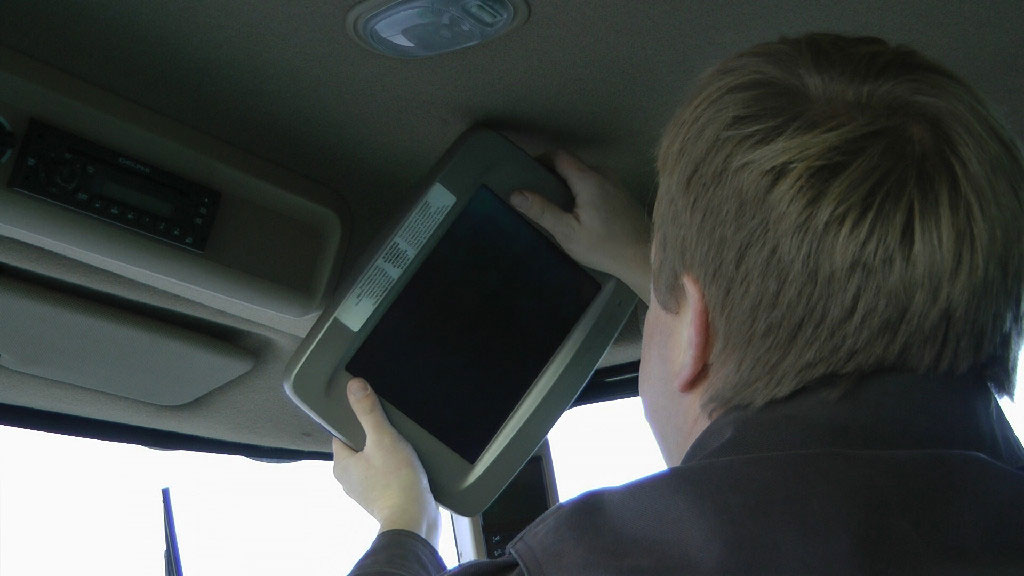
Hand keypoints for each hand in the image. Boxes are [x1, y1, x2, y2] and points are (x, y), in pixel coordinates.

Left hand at [332, 378, 440, 547]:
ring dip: (384, 451)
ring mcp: (365, 492)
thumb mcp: (382, 438)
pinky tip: (407, 461)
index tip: (370, 409)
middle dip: (372, 435)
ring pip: (372, 461)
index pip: (341, 433)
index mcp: (340, 464)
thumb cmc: (395, 479)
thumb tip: (353, 384)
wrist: (414, 520)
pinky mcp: (382, 499)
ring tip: (402, 440)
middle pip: (358, 447)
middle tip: (391, 423)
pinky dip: (393, 466)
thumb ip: (367, 412)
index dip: (354, 419)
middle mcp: (347, 479)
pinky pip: (384, 474)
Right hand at [510, 151, 651, 302]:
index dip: (541, 160)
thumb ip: (542, 211)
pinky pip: (597, 183)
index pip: (559, 155)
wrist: (643, 257)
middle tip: (538, 193)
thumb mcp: (568, 232)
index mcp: (588, 179)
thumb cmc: (604, 246)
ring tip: (556, 204)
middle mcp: (604, 174)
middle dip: (553, 173)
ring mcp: (616, 183)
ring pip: (585, 174)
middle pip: (573, 164)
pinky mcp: (622, 194)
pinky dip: (583, 190)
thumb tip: (515, 194)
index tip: (528, 173)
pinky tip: (579, 212)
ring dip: (569, 183)